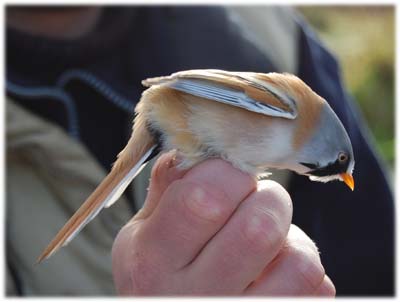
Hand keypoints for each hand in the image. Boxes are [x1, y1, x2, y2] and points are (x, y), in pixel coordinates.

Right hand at [111, 151, 335, 295]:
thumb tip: (197, 145)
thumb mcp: (143, 231)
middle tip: (254, 201)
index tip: (229, 176)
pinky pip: (315, 287)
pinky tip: (274, 268)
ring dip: (290, 236)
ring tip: (265, 238)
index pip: (203, 198)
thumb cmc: (157, 271)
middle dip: (268, 198)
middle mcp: (193, 296)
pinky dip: (300, 264)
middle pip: (260, 227)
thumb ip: (167, 185)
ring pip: (300, 261)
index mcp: (152, 260)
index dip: (228, 173)